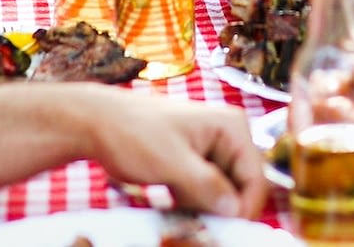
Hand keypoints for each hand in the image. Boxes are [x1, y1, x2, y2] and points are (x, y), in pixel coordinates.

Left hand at [88, 93, 269, 217]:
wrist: (97, 123)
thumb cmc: (133, 132)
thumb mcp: (172, 162)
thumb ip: (207, 186)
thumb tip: (236, 210)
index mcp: (231, 127)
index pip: (256, 178)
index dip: (244, 208)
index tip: (224, 230)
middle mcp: (228, 136)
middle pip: (241, 186)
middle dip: (222, 208)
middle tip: (198, 224)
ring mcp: (211, 150)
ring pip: (223, 193)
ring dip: (205, 208)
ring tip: (179, 209)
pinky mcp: (195, 163)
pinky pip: (205, 192)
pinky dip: (193, 204)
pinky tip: (174, 205)